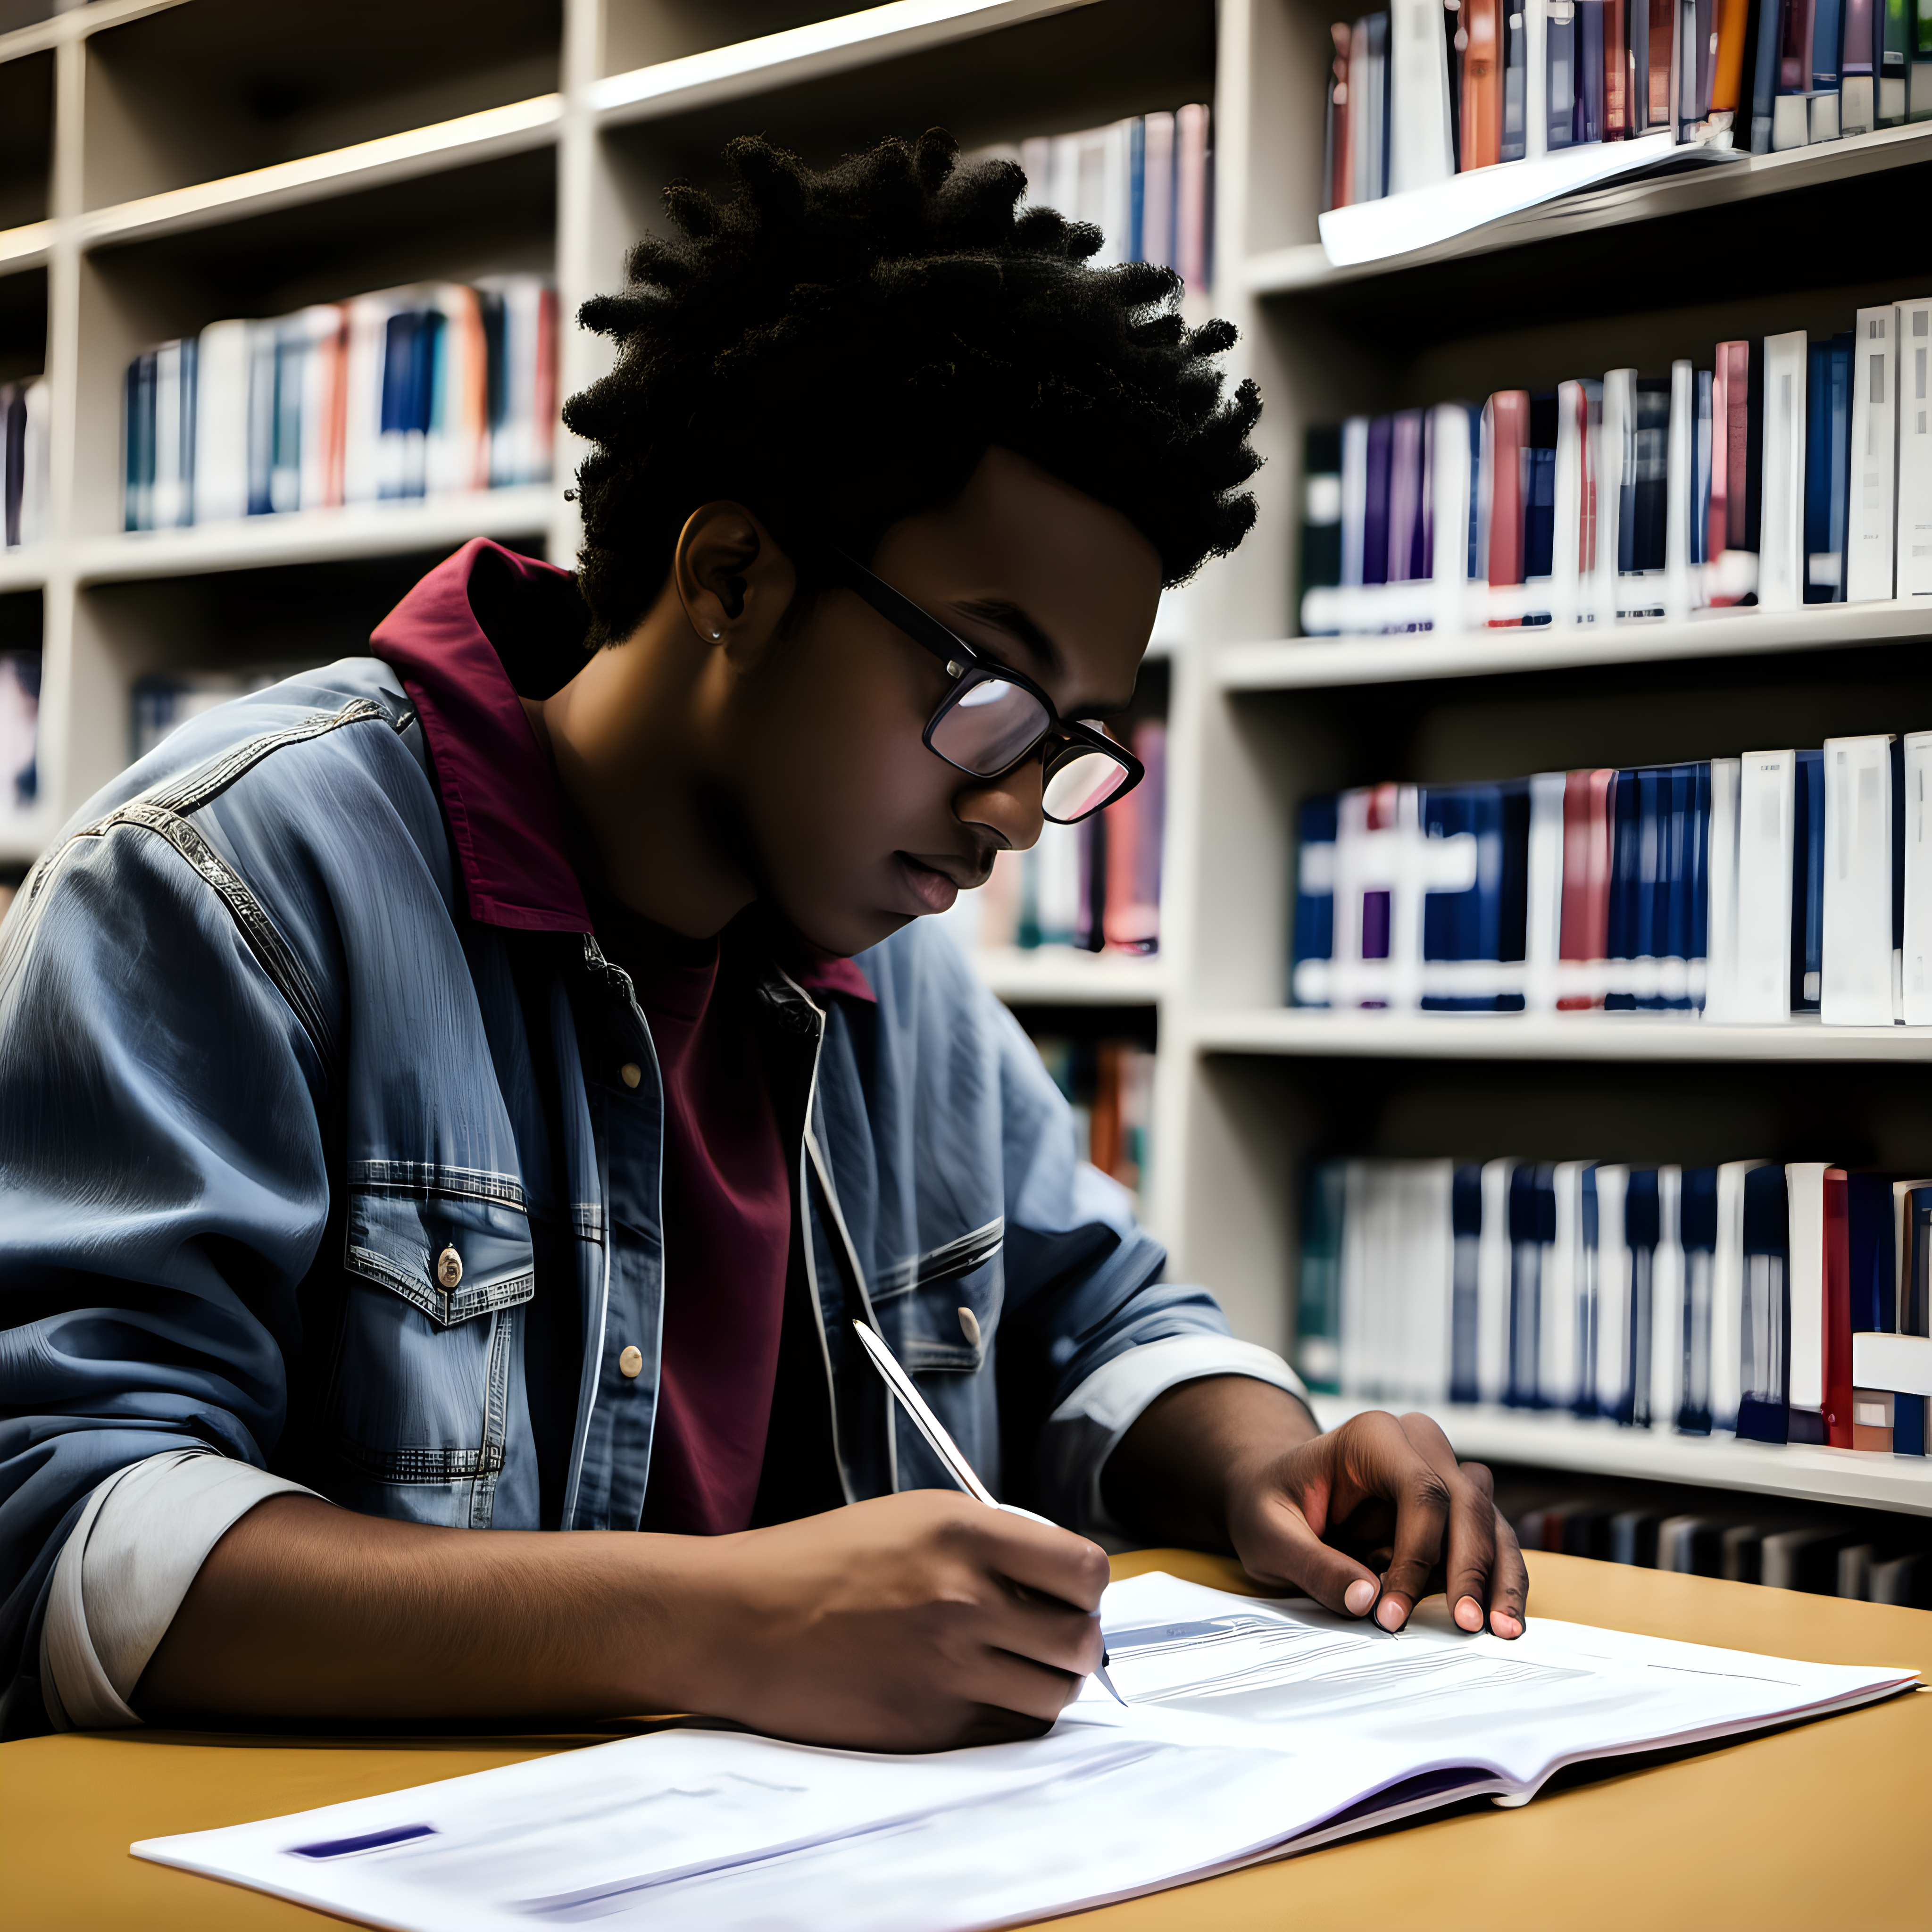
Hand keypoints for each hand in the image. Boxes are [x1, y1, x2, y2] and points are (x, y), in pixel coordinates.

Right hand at [673, 1490, 1107, 1750]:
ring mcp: (947, 1668)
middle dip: (1077, 1643)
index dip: (1088, 1587)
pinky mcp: (927, 1726)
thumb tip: (1057, 1577)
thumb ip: (989, 1541)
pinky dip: (1005, 1718)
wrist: (741, 1620)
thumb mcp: (913, 1516)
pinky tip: (975, 1693)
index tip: (1074, 1593)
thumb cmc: (820, 1562)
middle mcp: (964, 1598)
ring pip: (1052, 1697)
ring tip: (1015, 1668)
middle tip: (1053, 1637)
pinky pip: (1005, 1732)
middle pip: (1080, 1641)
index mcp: (963, 1533)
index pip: (1084, 1569)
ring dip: (1046, 1686)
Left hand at [1103, 1378, 1527, 1637]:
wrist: (1276, 1495)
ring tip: (1502, 1631)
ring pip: (1490, 1521)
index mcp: (1372, 1436)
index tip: (1393, 1615)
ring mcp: (1442, 1475)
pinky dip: (1500, 1580)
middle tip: (1466, 1627)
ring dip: (1500, 1576)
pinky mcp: (1454, 1513)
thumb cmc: (1270, 1506)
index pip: (1419, 1491)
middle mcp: (1418, 1445)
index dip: (1417, 1555)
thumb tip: (1364, 1601)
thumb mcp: (1268, 1535)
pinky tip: (1502, 1621)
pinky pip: (1491, 1542)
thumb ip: (1312, 1565)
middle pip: (1466, 1503)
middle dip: (1470, 1568)